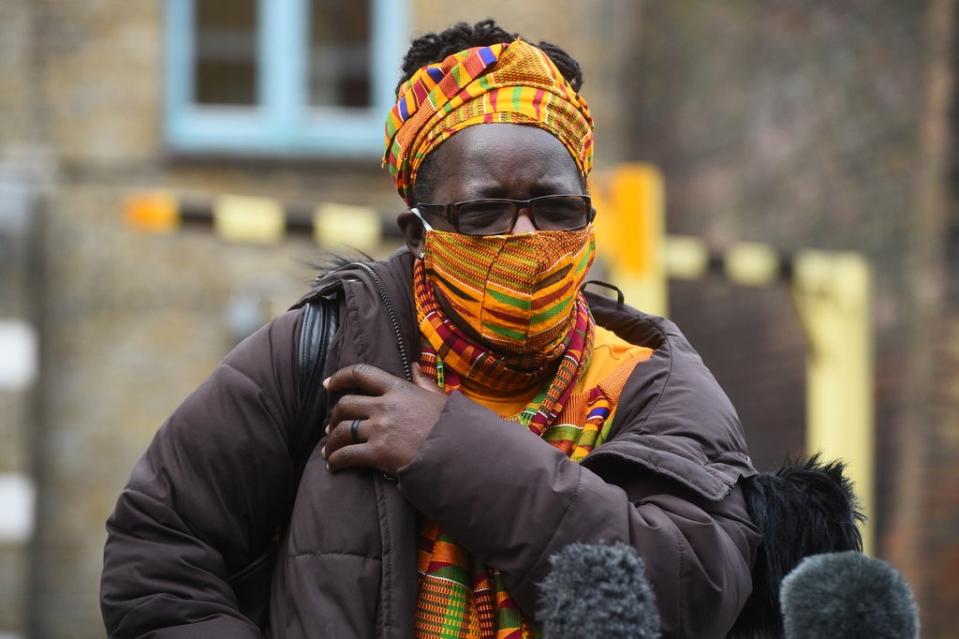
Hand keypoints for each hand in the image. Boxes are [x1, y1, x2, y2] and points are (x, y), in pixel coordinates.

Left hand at [322, 363, 447, 475]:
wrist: (459, 452)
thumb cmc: (452, 425)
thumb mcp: (439, 397)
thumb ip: (423, 381)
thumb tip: (413, 365)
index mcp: (398, 388)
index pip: (361, 373)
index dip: (340, 377)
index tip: (328, 384)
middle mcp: (384, 406)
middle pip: (345, 404)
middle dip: (334, 416)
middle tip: (331, 426)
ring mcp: (380, 429)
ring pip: (342, 431)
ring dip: (331, 441)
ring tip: (329, 450)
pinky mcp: (378, 452)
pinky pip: (347, 455)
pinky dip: (336, 460)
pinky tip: (333, 465)